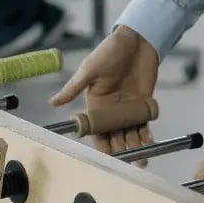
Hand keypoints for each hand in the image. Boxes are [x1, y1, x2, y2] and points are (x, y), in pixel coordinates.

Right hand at [50, 26, 159, 160]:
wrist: (137, 40)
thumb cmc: (110, 51)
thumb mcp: (90, 69)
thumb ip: (74, 87)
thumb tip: (53, 102)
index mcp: (95, 105)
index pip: (97, 131)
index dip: (102, 144)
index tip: (107, 156)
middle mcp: (111, 111)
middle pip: (115, 136)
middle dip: (121, 150)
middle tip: (128, 162)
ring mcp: (128, 109)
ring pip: (130, 134)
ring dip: (135, 147)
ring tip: (141, 160)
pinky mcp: (143, 104)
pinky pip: (143, 124)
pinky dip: (146, 135)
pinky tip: (149, 144)